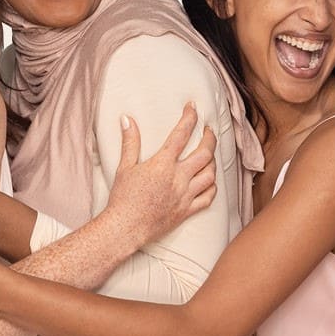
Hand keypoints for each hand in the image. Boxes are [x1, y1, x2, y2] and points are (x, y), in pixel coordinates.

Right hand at [101, 103, 219, 236]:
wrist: (124, 228)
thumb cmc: (122, 198)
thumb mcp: (124, 167)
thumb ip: (130, 142)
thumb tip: (127, 118)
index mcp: (162, 164)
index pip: (181, 134)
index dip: (189, 118)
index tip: (193, 107)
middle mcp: (178, 178)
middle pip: (204, 153)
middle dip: (210, 137)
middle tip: (208, 130)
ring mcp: (185, 195)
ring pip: (210, 174)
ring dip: (212, 162)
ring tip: (209, 155)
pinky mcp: (188, 210)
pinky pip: (209, 197)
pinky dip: (212, 187)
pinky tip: (209, 181)